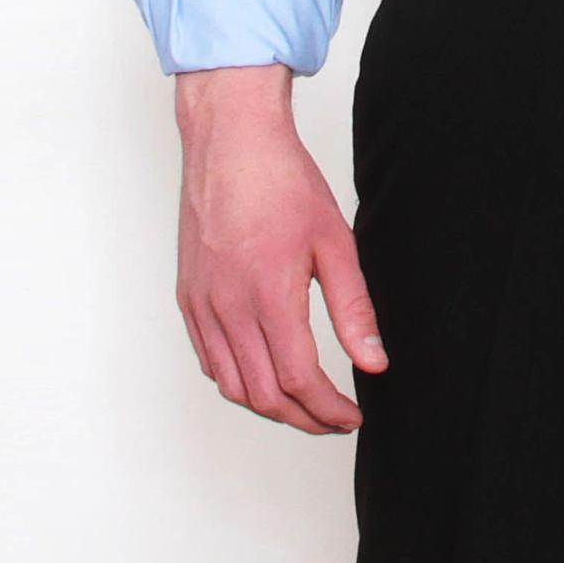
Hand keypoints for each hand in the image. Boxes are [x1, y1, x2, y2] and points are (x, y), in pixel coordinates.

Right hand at [172, 66, 385, 433]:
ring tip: (304, 403)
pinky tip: (264, 372)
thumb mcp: (335, 243)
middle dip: (303, 418)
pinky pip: (209, 359)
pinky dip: (238, 380)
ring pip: (232, 385)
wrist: (232, 143)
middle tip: (334, 419)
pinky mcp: (188, 297)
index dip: (328, 410)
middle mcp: (227, 307)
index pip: (299, 381)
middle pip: (263, 395)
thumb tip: (374, 361)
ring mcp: (202, 304)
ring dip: (270, 404)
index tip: (351, 416)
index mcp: (268, 296)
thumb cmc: (283, 182)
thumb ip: (354, 309)